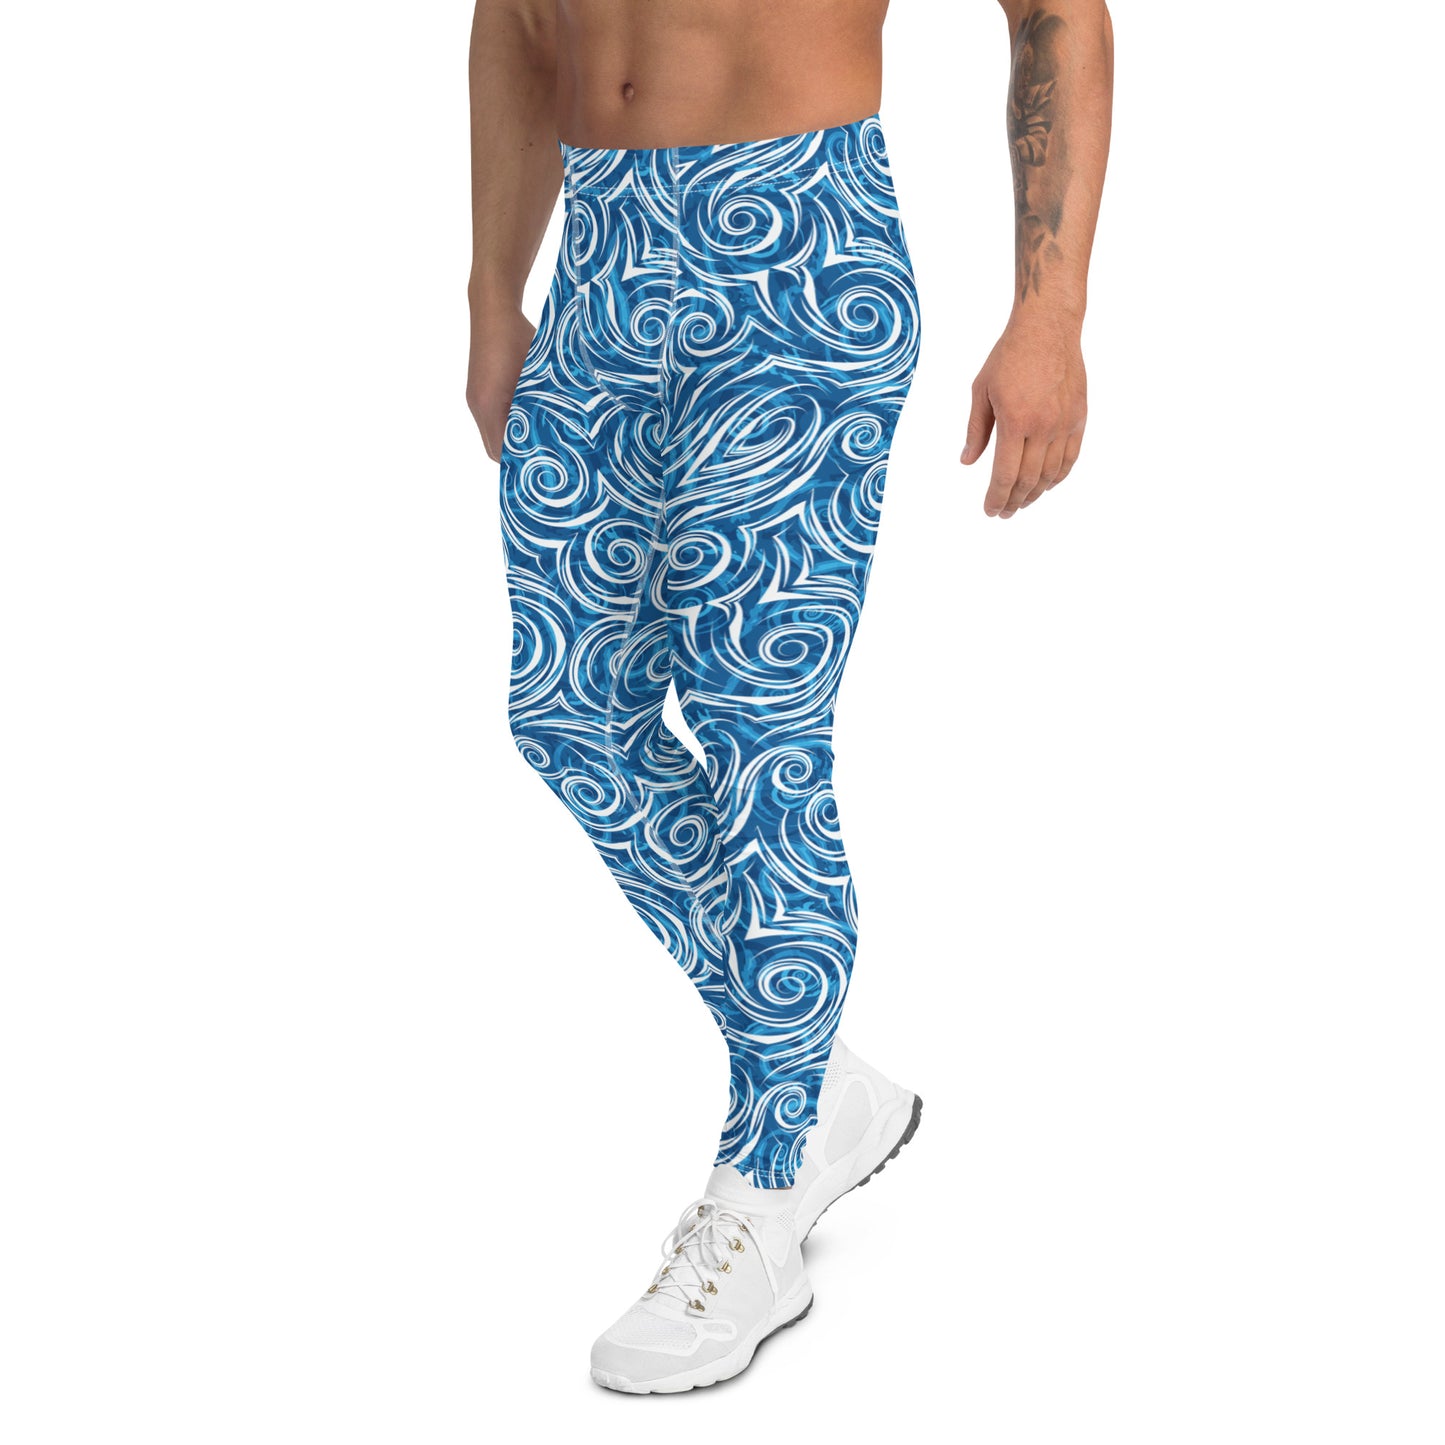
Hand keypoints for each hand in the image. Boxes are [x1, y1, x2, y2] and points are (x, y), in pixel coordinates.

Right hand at [466, 302, 535, 462]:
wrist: (493, 308)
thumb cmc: (519, 337)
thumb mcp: (538, 372)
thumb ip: (543, 402)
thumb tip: (561, 429)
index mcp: (489, 405)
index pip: (501, 451)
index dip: (521, 462)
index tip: (544, 468)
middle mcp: (478, 406)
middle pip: (494, 448)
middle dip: (517, 456)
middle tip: (546, 460)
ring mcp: (476, 399)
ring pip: (493, 434)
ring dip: (512, 440)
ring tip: (539, 443)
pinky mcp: (478, 392)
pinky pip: (491, 419)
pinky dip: (507, 426)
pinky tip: (528, 421)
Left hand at [960, 315, 1087, 517]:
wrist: (1047, 328)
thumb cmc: (1009, 356)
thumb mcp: (981, 391)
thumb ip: (975, 430)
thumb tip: (967, 462)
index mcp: (1014, 421)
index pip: (1005, 475)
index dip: (996, 498)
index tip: (989, 511)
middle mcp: (1042, 427)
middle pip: (1028, 481)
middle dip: (1013, 502)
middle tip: (1003, 512)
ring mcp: (1064, 424)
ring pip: (1051, 474)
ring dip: (1035, 494)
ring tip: (1022, 502)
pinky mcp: (1079, 418)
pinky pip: (1070, 458)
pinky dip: (1058, 477)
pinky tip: (1046, 485)